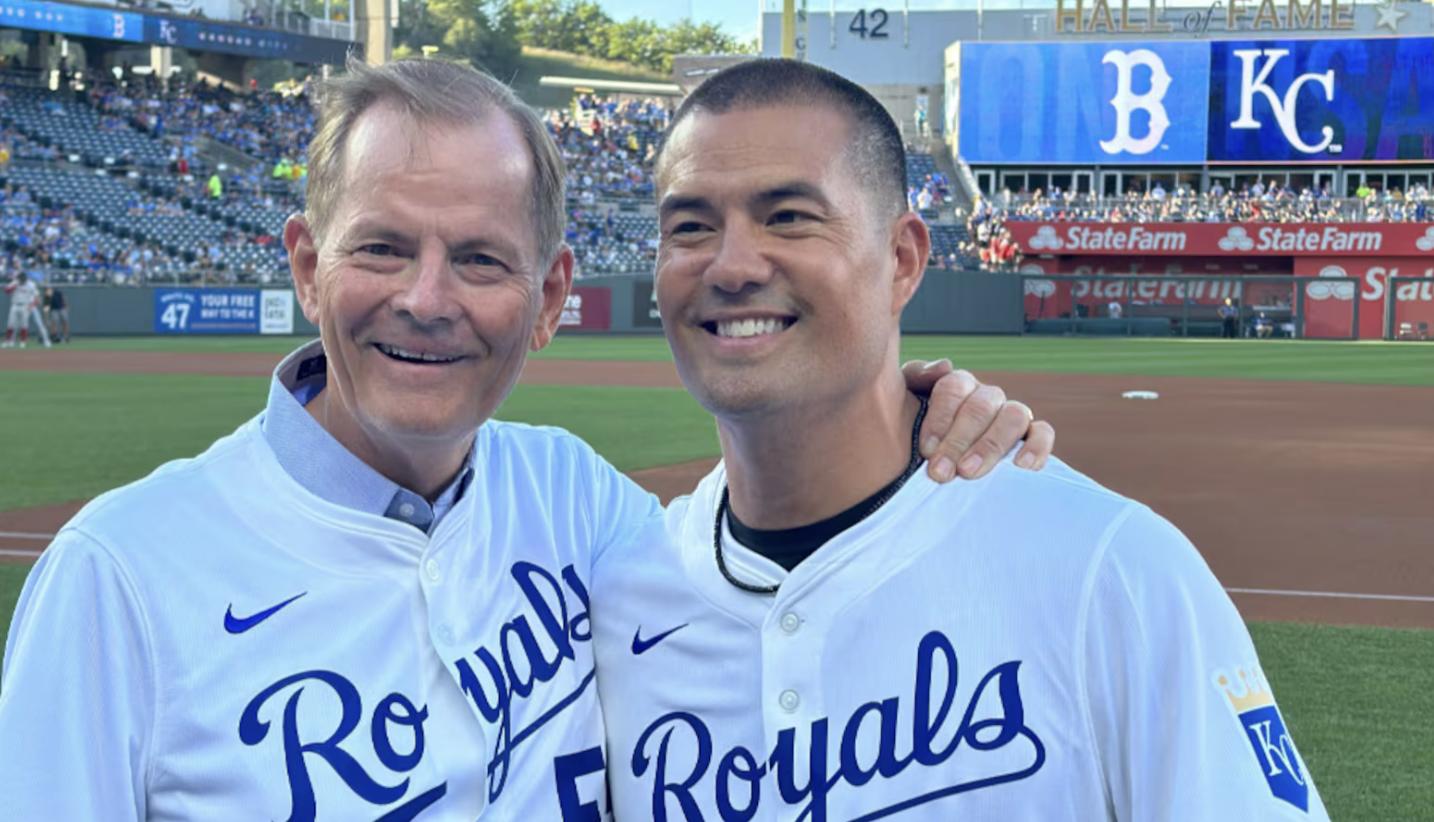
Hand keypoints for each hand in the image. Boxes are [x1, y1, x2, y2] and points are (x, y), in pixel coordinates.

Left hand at [901, 360, 1055, 481]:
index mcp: (957, 386)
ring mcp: (1011, 415)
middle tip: (941, 472)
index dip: (940, 418)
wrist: (926, 465)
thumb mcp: (902, 405)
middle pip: (981, 406)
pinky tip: (1021, 466)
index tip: (926, 449)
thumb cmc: (912, 435)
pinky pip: (1043, 433)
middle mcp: (986, 397)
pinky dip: (1036, 446)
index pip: (952, 388)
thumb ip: (915, 379)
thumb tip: (944, 366)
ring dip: (991, 445)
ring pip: (1014, 416)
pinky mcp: (1033, 436)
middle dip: (959, 441)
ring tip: (969, 473)